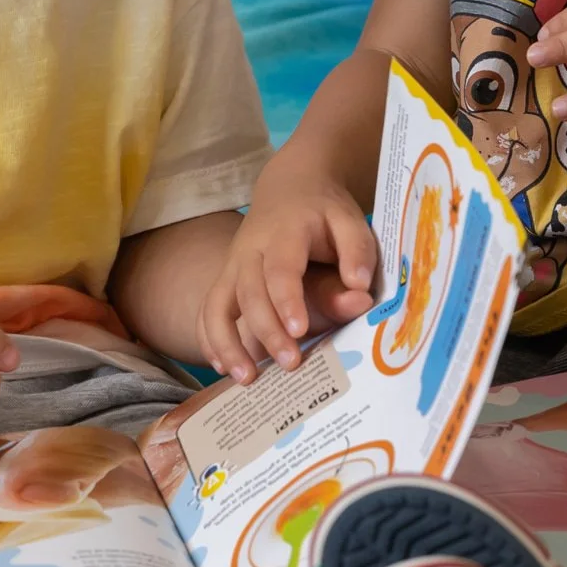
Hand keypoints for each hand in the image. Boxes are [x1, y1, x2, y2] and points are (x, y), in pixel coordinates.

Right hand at [198, 178, 376, 381]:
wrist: (290, 187)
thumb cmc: (324, 212)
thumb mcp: (349, 220)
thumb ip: (357, 251)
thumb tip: (360, 288)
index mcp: (285, 233)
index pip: (280, 268)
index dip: (287, 300)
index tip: (299, 331)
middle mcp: (250, 249)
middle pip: (248, 292)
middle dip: (265, 331)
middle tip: (290, 364)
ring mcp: (232, 265)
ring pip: (216, 304)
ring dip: (226, 343)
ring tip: (245, 379)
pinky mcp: (224, 279)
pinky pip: (207, 311)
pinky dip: (209, 340)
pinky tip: (224, 368)